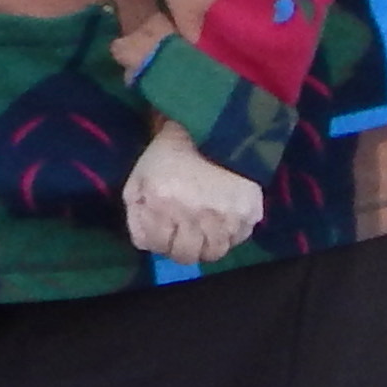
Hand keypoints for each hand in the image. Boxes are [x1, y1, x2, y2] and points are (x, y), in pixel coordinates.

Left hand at [123, 116, 265, 267]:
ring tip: (204, 229)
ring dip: (206, 245)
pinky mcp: (250, 213)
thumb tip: (146, 244)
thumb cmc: (168, 157)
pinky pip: (239, 239)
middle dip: (181, 248)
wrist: (210, 130)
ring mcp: (225, 216)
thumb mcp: (138, 180)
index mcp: (162, 204)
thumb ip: (136, 214)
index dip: (158, 242)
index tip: (163, 232)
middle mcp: (194, 215)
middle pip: (187, 255)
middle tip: (183, 236)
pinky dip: (229, 235)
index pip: (158, 246)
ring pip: (216, 252)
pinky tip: (222, 218)